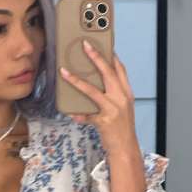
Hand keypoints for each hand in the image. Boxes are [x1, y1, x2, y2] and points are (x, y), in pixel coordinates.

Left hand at [59, 40, 137, 154]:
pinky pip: (85, 114)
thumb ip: (110, 95)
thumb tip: (93, 84)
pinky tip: (69, 110)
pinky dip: (77, 112)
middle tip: (85, 45)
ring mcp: (113, 109)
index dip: (111, 55)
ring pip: (92, 91)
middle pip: (108, 73)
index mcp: (126, 93)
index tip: (103, 43)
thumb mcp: (120, 108)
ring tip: (64, 72)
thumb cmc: (121, 128)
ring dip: (76, 80)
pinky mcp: (103, 121)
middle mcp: (121, 98)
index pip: (120, 69)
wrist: (125, 148)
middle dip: (96, 57)